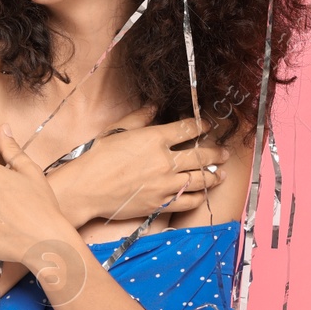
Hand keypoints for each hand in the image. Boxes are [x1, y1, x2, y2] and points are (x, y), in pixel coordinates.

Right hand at [47, 106, 229, 227]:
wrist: (86, 188)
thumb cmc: (97, 157)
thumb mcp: (117, 130)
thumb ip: (139, 118)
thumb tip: (154, 106)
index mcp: (154, 139)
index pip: (188, 129)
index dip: (201, 125)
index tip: (207, 125)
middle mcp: (164, 161)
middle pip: (201, 156)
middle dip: (217, 153)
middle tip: (224, 152)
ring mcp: (165, 184)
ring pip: (200, 180)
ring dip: (214, 176)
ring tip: (221, 174)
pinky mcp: (160, 203)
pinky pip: (188, 201)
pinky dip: (199, 197)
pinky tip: (203, 194)